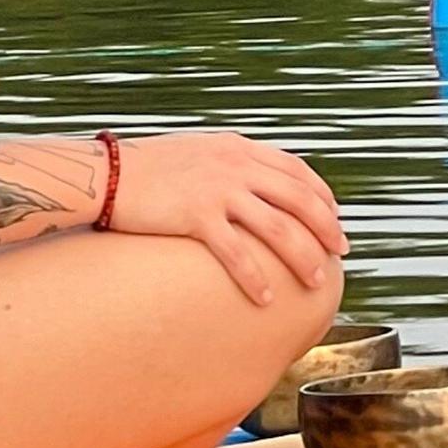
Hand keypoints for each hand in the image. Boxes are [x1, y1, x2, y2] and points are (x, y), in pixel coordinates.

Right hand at [101, 133, 344, 305]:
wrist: (107, 173)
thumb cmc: (147, 169)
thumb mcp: (198, 153)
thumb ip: (228, 164)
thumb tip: (252, 186)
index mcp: (238, 148)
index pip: (297, 170)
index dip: (323, 196)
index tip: (334, 219)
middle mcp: (235, 165)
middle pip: (299, 199)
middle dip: (326, 228)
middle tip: (340, 254)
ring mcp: (217, 190)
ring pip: (278, 228)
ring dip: (302, 258)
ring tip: (314, 282)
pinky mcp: (196, 216)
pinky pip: (237, 253)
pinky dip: (256, 278)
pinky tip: (266, 299)